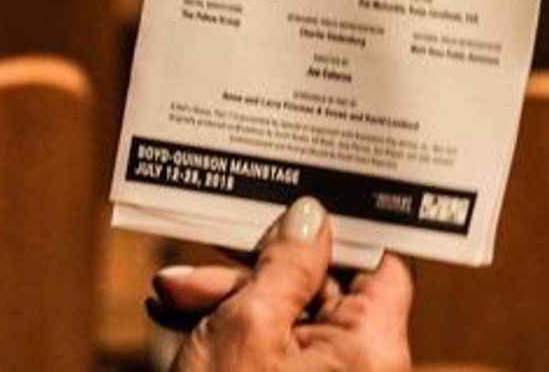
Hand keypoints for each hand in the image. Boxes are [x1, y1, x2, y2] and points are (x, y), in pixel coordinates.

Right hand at [149, 197, 411, 370]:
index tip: (297, 194)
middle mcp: (361, 370)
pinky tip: (177, 320)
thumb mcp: (247, 325)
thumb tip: (311, 215)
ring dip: (224, 298)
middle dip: (250, 267)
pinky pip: (270, 351)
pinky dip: (227, 332)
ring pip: (285, 317)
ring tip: (168, 294)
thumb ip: (283, 262)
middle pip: (319, 288)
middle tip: (194, 257)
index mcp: (373, 349)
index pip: (380, 266)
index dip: (341, 228)